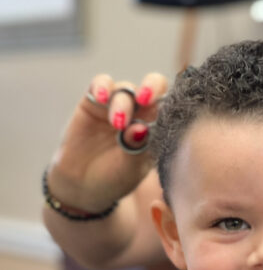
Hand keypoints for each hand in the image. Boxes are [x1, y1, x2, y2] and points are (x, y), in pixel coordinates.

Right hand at [46, 72, 167, 212]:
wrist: (82, 186)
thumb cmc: (115, 177)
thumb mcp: (130, 169)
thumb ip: (136, 149)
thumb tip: (140, 129)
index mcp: (159, 125)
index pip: (172, 104)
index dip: (172, 102)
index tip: (167, 111)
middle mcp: (142, 111)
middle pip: (153, 85)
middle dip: (152, 87)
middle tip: (145, 99)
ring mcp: (118, 104)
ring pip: (126, 88)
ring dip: (123, 103)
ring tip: (117, 124)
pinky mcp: (94, 101)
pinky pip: (100, 83)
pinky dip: (102, 86)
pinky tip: (101, 97)